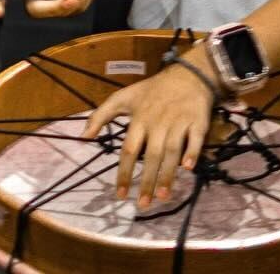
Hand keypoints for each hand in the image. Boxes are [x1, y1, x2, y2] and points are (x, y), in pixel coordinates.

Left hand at [81, 60, 215, 207]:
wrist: (186, 76)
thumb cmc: (152, 91)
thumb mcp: (123, 98)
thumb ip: (101, 115)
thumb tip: (83, 137)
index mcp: (139, 119)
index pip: (128, 150)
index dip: (123, 173)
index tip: (120, 195)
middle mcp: (157, 123)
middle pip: (150, 156)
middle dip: (146, 181)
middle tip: (142, 205)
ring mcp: (178, 123)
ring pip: (171, 151)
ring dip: (167, 174)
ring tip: (162, 197)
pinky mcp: (196, 122)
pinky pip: (194, 140)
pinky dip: (192, 153)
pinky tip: (188, 168)